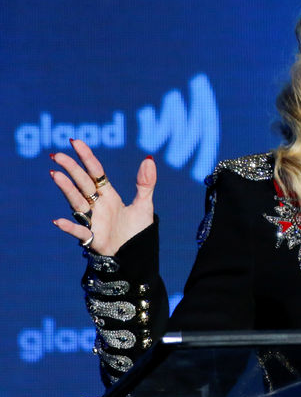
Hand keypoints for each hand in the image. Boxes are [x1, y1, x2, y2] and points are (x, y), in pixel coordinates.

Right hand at [50, 139, 156, 256]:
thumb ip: (146, 183)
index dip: (86, 157)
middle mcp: (97, 205)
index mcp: (108, 195)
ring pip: (77, 202)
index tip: (74, 142)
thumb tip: (149, 159)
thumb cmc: (137, 230)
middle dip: (71, 169)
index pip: (95, 172)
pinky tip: (57, 221)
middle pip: (82, 183)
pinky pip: (79, 232)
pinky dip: (69, 227)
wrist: (136, 254)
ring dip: (67, 189)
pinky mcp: (93, 238)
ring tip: (55, 175)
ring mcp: (93, 220)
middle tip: (56, 155)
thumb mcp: (144, 204)